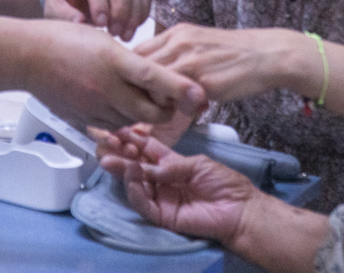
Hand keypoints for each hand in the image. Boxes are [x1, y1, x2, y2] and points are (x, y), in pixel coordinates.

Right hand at [20, 21, 204, 130]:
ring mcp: (93, 106)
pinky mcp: (81, 119)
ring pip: (132, 121)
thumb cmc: (63, 39)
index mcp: (112, 60)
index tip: (200, 95)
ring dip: (143, 115)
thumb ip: (129, 59)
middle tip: (171, 100)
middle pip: (150, 111)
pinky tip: (117, 104)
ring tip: (142, 99)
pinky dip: (121, 119)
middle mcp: (105, 87)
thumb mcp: (102, 39)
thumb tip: (155, 74)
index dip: (181, 88)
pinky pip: (111, 126)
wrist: (25, 55)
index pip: (155, 77)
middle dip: (166, 109)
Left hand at [42, 0, 152, 40]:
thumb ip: (63, 14)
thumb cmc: (60, 1)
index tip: (100, 25)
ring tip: (124, 36)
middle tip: (115, 33)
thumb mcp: (52, 7)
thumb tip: (80, 22)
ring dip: (133, 16)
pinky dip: (141, 15)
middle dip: (120, 10)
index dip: (99, 3)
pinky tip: (131, 30)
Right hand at [98, 130, 257, 242]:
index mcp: (169, 163)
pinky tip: (132, 176)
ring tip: (114, 159)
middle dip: (119, 154)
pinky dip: (134, 190)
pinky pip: (143, 204)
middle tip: (105, 143)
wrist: (238, 210)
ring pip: (134, 184)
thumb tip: (146, 165)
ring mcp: (160, 197)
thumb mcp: (197, 163)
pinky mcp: (162, 215)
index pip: (145, 149)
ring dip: (123, 170)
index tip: (116, 129)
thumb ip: (170, 165)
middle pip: (134, 165)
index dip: (131, 139)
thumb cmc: (223, 183)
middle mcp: (160, 179)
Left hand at [134, 23, 306, 101]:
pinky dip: (174, 107)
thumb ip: (176, 54)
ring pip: (153, 84)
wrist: (268, 55)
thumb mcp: (200, 43)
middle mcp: (179, 43)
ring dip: (155, 100)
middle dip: (138, 88)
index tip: (137, 88)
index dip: (132, 72)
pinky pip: (176, 98)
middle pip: (138, 67)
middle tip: (147, 104)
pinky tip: (188, 111)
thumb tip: (154, 74)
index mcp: (177, 32)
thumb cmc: (234, 53)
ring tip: (168, 109)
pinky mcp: (203, 81)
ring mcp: (190, 61)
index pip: (137, 51)